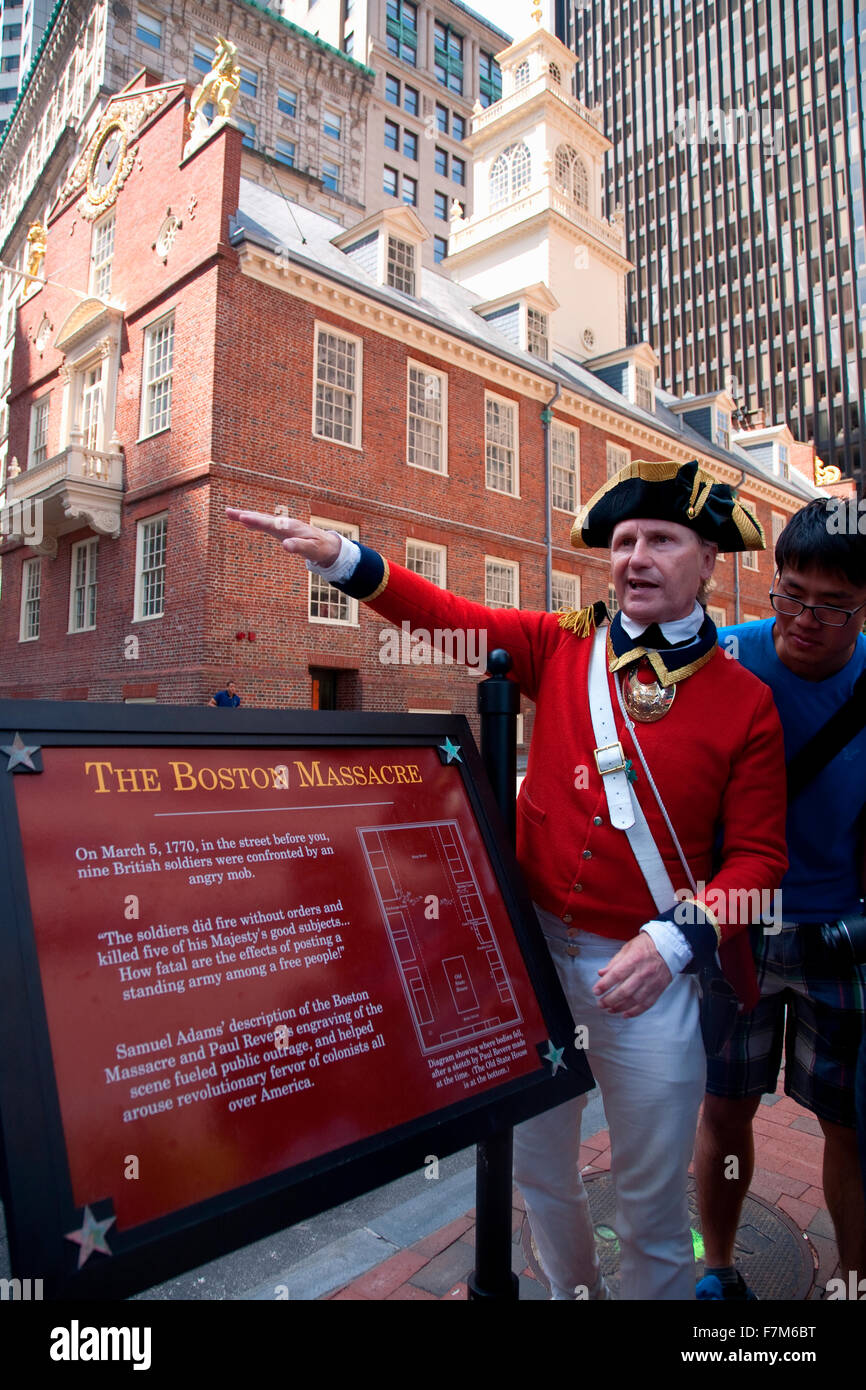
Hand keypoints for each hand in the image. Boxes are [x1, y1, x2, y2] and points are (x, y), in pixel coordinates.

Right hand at [225, 509, 340, 566]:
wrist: (328, 544)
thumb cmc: (320, 548)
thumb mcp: (312, 550)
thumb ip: (299, 547)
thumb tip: (285, 545)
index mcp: (290, 528)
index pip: (270, 523)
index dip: (255, 521)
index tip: (242, 517)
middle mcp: (284, 523)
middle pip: (261, 518)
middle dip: (244, 515)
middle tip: (227, 511)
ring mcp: (282, 525)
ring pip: (261, 519)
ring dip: (245, 516)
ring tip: (229, 513)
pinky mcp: (281, 529)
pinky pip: (264, 524)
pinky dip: (253, 522)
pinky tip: (244, 522)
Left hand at [592, 933, 671, 1017]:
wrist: (669, 947)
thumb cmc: (647, 946)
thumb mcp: (627, 948)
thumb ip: (614, 963)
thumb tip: (601, 974)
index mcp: (634, 959)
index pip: (616, 975)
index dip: (604, 985)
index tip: (596, 991)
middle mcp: (643, 972)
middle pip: (624, 991)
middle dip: (610, 1000)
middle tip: (600, 1003)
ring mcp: (652, 982)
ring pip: (634, 1000)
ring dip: (620, 1007)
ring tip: (610, 1009)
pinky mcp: (658, 989)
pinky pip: (646, 1004)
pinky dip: (635, 1011)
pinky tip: (625, 1014)